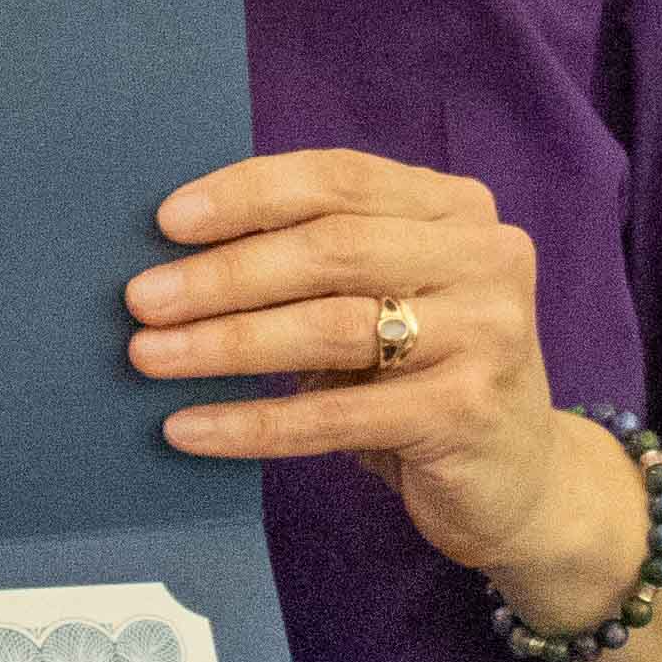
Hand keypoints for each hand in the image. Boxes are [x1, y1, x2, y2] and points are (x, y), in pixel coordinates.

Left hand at [127, 148, 640, 613]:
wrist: (519, 482)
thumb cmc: (422, 378)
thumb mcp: (383, 299)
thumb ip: (317, 261)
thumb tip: (177, 253)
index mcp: (457, 208)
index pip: (339, 179)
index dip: (248, 194)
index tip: (168, 220)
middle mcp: (486, 256)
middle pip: (331, 248)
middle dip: (225, 274)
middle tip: (142, 298)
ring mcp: (488, 332)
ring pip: (331, 327)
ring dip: (226, 343)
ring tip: (149, 356)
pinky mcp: (469, 411)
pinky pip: (336, 415)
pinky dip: (252, 422)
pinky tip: (189, 428)